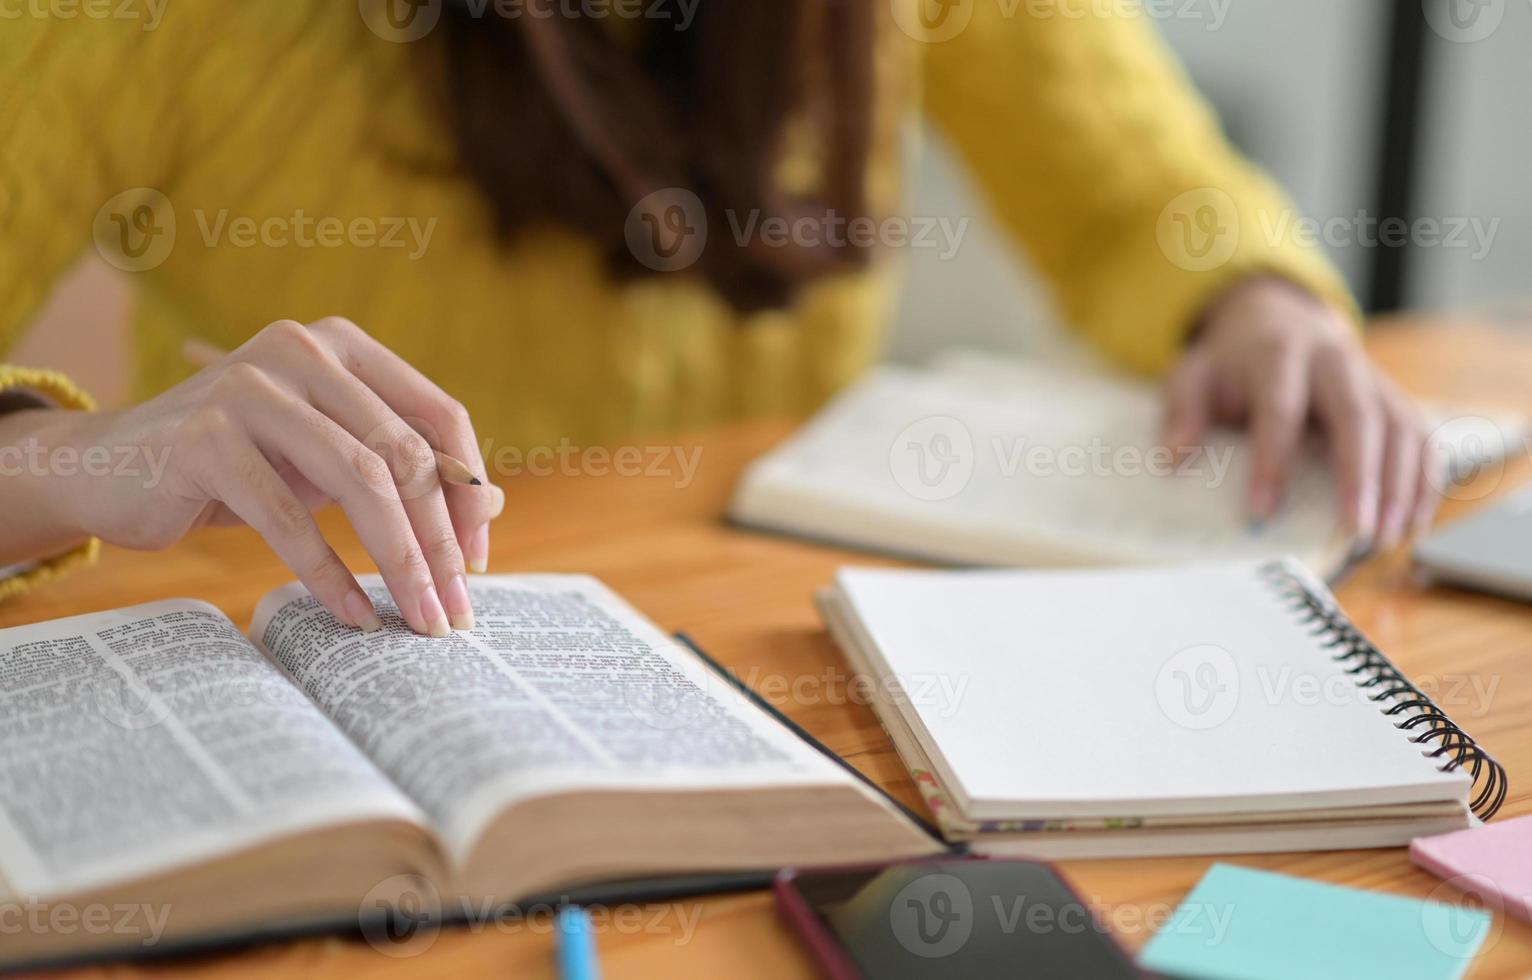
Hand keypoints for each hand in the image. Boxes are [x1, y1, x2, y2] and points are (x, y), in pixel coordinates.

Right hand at [17, 318, 502, 634]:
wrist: (110, 469)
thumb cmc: (240, 465)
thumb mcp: (329, 461)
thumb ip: (404, 471)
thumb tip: (491, 504)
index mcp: (342, 345)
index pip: (438, 415)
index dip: (467, 490)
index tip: (477, 560)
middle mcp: (301, 351)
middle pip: (405, 454)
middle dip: (441, 540)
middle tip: (457, 609)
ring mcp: (250, 388)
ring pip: (359, 482)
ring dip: (400, 561)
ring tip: (419, 618)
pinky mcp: (205, 438)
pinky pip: (289, 517)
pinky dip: (330, 574)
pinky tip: (355, 614)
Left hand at [1163, 278, 1438, 548]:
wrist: (1276, 321)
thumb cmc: (1231, 363)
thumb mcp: (1192, 375)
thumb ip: (1182, 411)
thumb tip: (1175, 458)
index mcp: (1279, 352)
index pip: (1279, 409)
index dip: (1272, 462)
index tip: (1262, 512)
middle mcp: (1334, 360)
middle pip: (1357, 415)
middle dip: (1360, 474)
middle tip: (1355, 528)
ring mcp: (1371, 378)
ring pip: (1401, 427)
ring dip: (1400, 486)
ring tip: (1384, 538)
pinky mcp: (1394, 398)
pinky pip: (1423, 438)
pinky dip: (1424, 482)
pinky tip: (1412, 525)